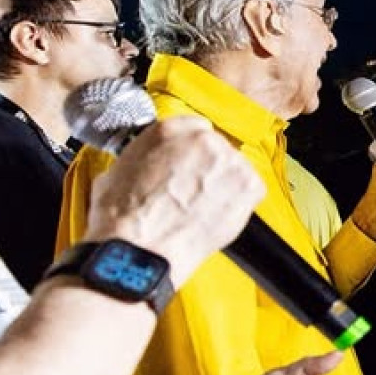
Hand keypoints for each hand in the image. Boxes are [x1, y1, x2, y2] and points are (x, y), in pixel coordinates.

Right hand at [79, 117, 265, 289]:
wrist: (139, 247)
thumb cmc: (123, 217)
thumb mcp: (122, 167)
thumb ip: (148, 156)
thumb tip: (155, 164)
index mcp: (168, 129)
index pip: (194, 128)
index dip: (192, 153)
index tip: (191, 166)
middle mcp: (200, 138)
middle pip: (217, 149)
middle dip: (208, 171)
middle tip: (195, 195)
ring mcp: (226, 161)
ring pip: (236, 168)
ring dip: (226, 186)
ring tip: (205, 209)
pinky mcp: (247, 187)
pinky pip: (254, 189)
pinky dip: (242, 204)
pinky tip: (221, 216)